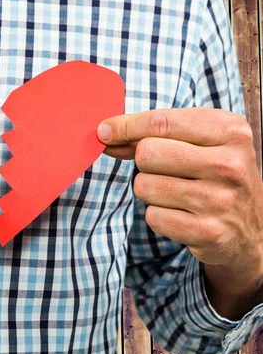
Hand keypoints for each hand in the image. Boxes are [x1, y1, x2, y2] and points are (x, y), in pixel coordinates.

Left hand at [99, 108, 262, 318]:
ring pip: (144, 186)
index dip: (125, 126)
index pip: (161, 122)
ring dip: (149, 191)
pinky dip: (158, 216)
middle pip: (147, 153)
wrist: (251, 228)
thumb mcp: (200, 143)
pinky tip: (180, 215)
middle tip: (164, 171)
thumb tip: (106, 134)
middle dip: (144, 163)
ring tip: (176, 194)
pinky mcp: (207, 232)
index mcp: (230, 131)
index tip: (105, 131)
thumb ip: (154, 135)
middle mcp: (229, 164)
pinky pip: (152, 216)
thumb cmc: (217, 176)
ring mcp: (220, 200)